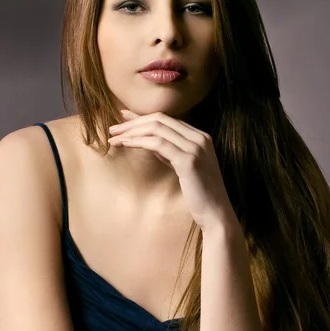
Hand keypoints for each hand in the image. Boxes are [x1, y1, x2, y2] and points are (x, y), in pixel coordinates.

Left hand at [108, 110, 236, 232]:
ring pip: (157, 129)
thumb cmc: (200, 193)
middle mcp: (200, 138)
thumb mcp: (184, 167)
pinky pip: (158, 144)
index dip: (142, 117)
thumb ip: (170, 152)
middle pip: (160, 119)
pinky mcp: (188, 160)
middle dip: (133, 122)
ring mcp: (195, 147)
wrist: (216, 213)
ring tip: (114, 138)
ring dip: (132, 132)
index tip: (123, 118)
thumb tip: (150, 141)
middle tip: (113, 130)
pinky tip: (126, 144)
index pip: (167, 119)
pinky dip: (139, 141)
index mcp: (200, 136)